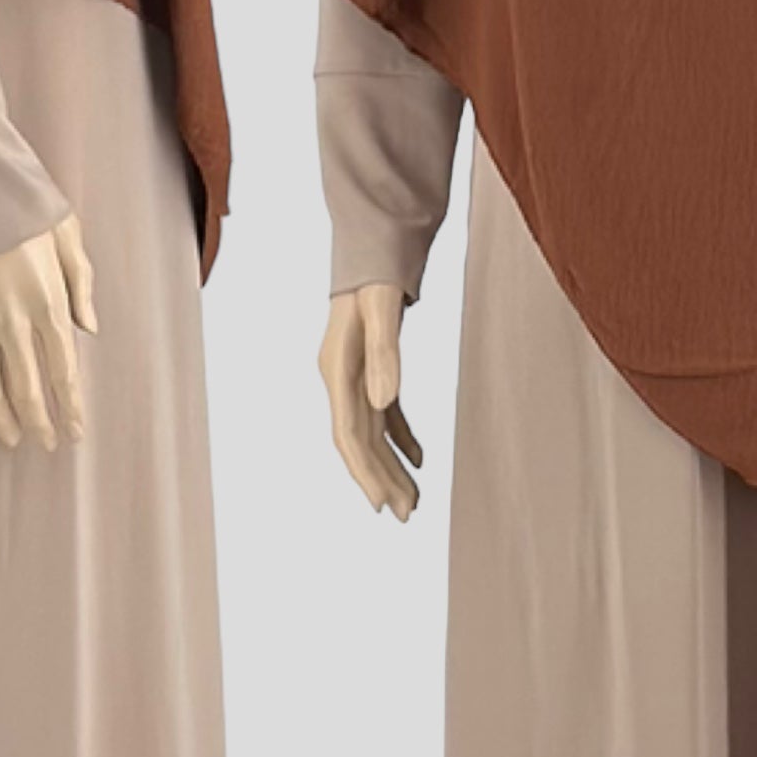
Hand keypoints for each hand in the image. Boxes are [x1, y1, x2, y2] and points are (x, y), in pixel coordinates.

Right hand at [0, 210, 96, 450]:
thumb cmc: (27, 211)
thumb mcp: (69, 238)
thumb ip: (82, 285)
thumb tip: (90, 331)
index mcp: (48, 302)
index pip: (64, 371)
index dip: (71, 407)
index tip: (75, 432)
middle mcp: (13, 320)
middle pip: (28, 389)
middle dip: (39, 424)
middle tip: (47, 444)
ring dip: (2, 419)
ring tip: (11, 439)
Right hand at [319, 283, 422, 519]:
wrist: (373, 241)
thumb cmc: (376, 273)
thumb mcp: (382, 308)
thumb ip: (385, 352)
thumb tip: (385, 401)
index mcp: (337, 369)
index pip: (348, 434)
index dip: (364, 471)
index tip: (382, 505)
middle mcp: (341, 377)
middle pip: (360, 441)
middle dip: (381, 479)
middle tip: (408, 515)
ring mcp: (354, 374)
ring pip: (372, 432)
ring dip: (391, 465)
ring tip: (414, 501)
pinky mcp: (371, 368)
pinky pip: (384, 413)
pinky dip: (401, 437)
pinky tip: (419, 458)